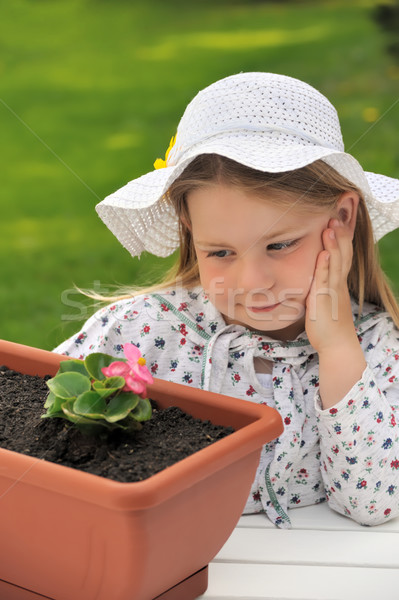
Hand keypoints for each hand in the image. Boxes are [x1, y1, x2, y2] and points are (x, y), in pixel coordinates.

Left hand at [305, 218, 355, 353]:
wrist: (337, 345)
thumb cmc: (328, 326)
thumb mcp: (322, 301)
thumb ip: (318, 288)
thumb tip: (310, 280)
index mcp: (337, 283)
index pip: (342, 255)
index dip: (341, 239)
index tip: (337, 222)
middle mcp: (338, 284)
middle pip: (343, 254)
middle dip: (340, 235)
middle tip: (336, 216)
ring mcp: (333, 290)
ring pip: (336, 263)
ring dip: (333, 244)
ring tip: (331, 226)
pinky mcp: (325, 299)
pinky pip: (326, 279)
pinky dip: (325, 265)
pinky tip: (323, 252)